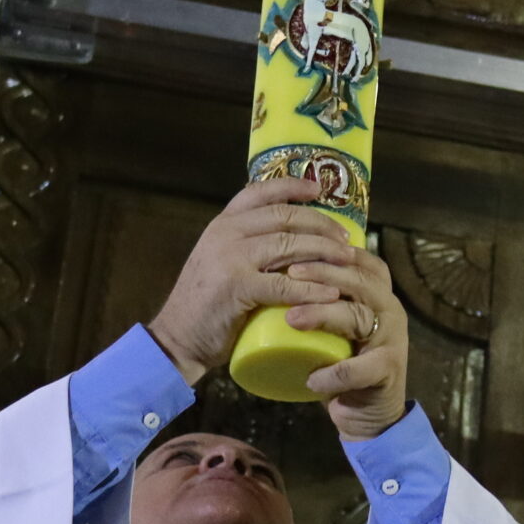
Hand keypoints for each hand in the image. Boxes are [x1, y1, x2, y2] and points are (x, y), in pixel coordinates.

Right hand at [149, 179, 354, 383]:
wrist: (177, 337)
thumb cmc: (207, 303)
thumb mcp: (220, 260)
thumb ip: (247, 242)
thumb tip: (293, 232)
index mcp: (223, 224)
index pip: (261, 191)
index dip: (293, 186)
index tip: (320, 188)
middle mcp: (226, 233)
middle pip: (285, 216)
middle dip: (321, 224)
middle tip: (345, 238)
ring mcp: (230, 258)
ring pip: (290, 245)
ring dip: (324, 252)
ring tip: (347, 260)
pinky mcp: (237, 287)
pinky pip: (284, 283)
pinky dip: (312, 289)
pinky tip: (331, 294)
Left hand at [289, 246, 411, 441]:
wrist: (368, 413)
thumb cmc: (341, 361)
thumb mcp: (331, 324)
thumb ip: (316, 298)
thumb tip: (268, 270)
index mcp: (376, 293)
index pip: (359, 260)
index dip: (329, 251)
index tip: (294, 247)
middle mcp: (390, 309)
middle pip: (360, 281)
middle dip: (323, 274)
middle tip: (288, 275)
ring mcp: (392, 339)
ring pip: (361, 317)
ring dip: (325, 316)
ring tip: (292, 320)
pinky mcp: (389, 370)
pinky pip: (364, 368)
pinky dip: (336, 373)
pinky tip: (312, 379)